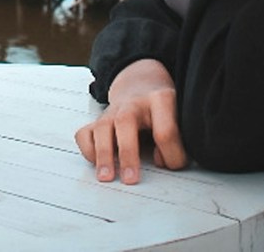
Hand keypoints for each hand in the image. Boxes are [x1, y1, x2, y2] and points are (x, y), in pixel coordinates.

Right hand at [75, 59, 186, 183]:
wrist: (141, 83)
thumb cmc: (163, 109)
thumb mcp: (179, 117)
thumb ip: (176, 140)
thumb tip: (160, 162)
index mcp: (160, 99)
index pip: (165, 130)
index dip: (171, 154)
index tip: (173, 166)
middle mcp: (132, 103)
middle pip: (125, 123)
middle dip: (127, 153)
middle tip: (130, 180)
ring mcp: (112, 110)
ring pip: (102, 128)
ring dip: (103, 154)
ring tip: (106, 177)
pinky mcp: (97, 120)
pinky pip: (85, 133)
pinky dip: (88, 149)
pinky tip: (97, 162)